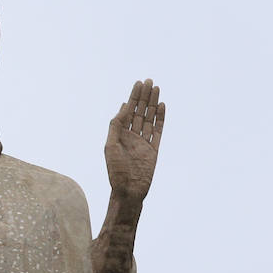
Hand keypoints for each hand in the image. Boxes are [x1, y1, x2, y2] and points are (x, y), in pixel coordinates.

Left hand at [105, 79, 163, 203]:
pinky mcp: (154, 149)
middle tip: (148, 81)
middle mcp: (131, 137)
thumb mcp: (110, 146)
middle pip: (139, 112)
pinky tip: (161, 106)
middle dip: (143, 96)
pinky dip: (160, 118)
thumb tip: (123, 107)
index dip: (133, 98)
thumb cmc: (116, 171)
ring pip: (149, 118)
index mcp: (119, 136)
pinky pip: (158, 131)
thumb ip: (116, 126)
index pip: (127, 112)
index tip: (137, 84)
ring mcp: (143, 143)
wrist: (128, 190)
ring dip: (152, 103)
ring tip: (156, 88)